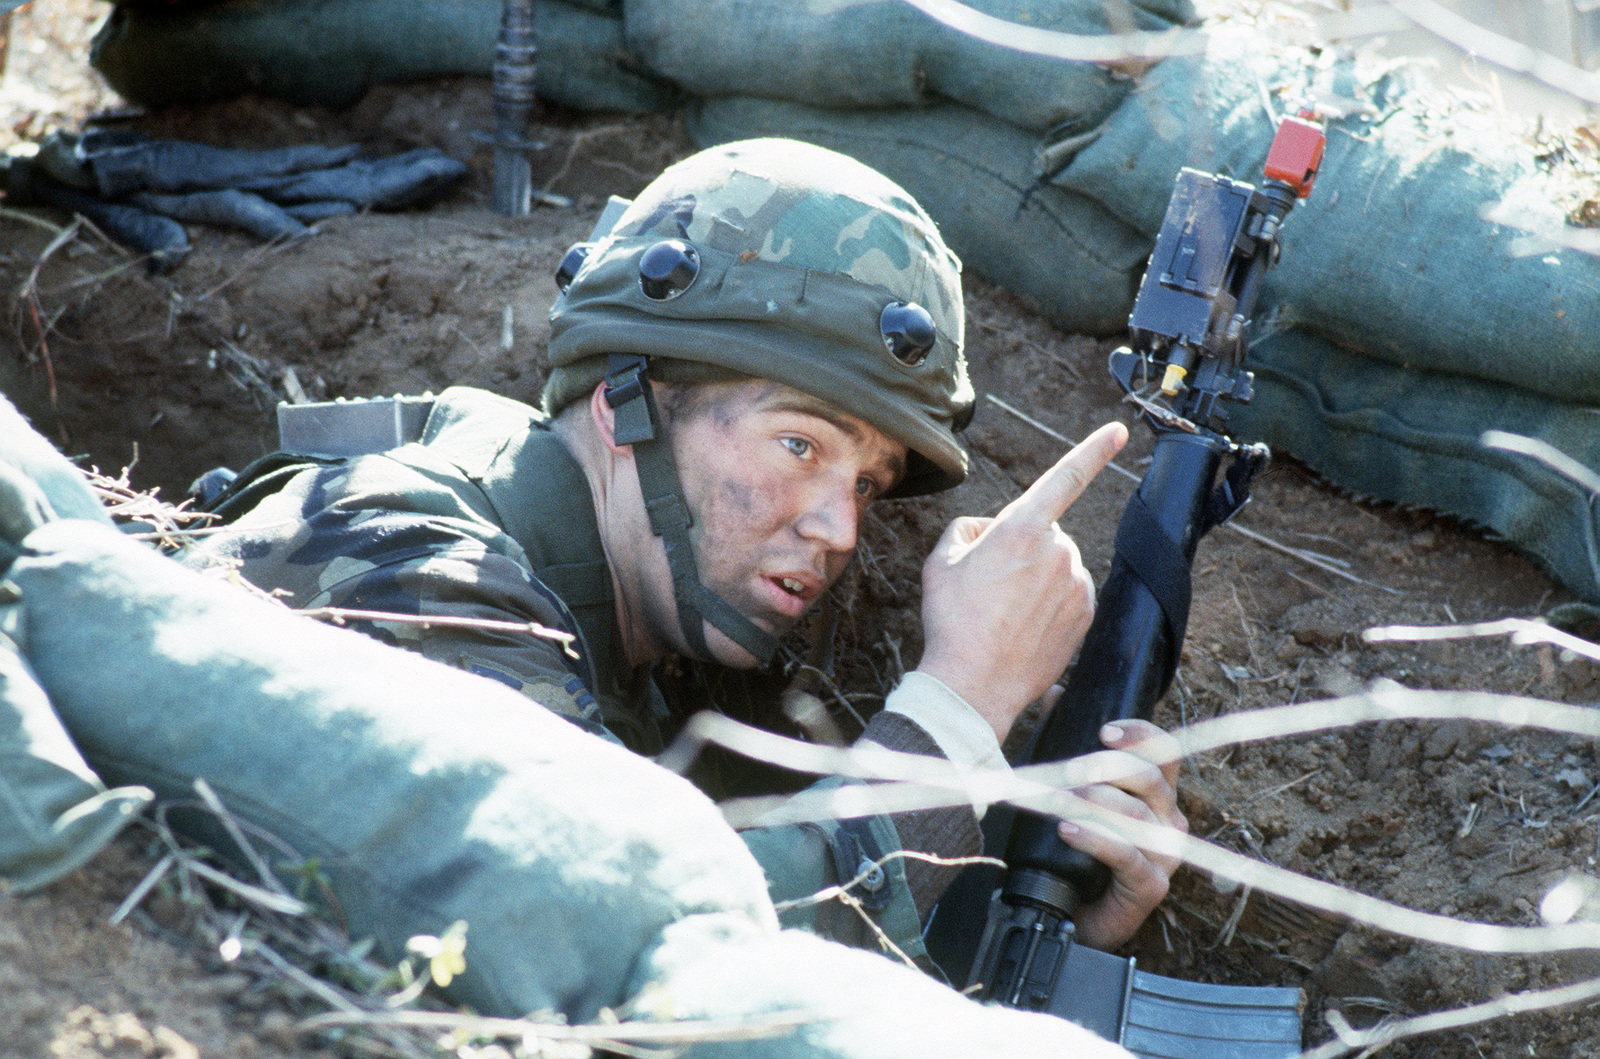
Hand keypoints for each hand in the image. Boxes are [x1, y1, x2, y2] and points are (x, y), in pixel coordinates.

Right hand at [915, 421, 1127, 742]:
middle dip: (1023, 547)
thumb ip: (968, 529)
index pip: (1064, 477)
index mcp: (1021, 528)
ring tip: (1003, 612)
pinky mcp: (1085, 614)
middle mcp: (1058, 551)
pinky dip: (1050, 605)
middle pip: (1045, 533)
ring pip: (1057, 566)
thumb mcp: (940, 561)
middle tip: (989, 585)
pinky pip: (1069, 594)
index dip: (1093, 449)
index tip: (1118, 430)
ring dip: (1037, 578)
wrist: (974, 683)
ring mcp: (1077, 584)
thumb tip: (989, 530)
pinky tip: (1023, 627)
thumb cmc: (952, 620)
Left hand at [1055, 717, 1186, 950]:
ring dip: (1095, 803)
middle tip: (1074, 768)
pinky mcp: (1150, 887)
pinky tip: (1067, 829)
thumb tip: (1057, 693)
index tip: (1104, 730)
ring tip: (1060, 799)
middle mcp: (1168, 821)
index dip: (1140, 735)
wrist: (1067, 912)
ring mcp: (1164, 856)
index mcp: (1155, 794)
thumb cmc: (1070, 848)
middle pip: (1152, 780)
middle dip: (1109, 769)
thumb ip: (1066, 740)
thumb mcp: (1067, 786)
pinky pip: (1128, 856)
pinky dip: (1096, 839)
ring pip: (1138, 816)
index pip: (1163, 752)